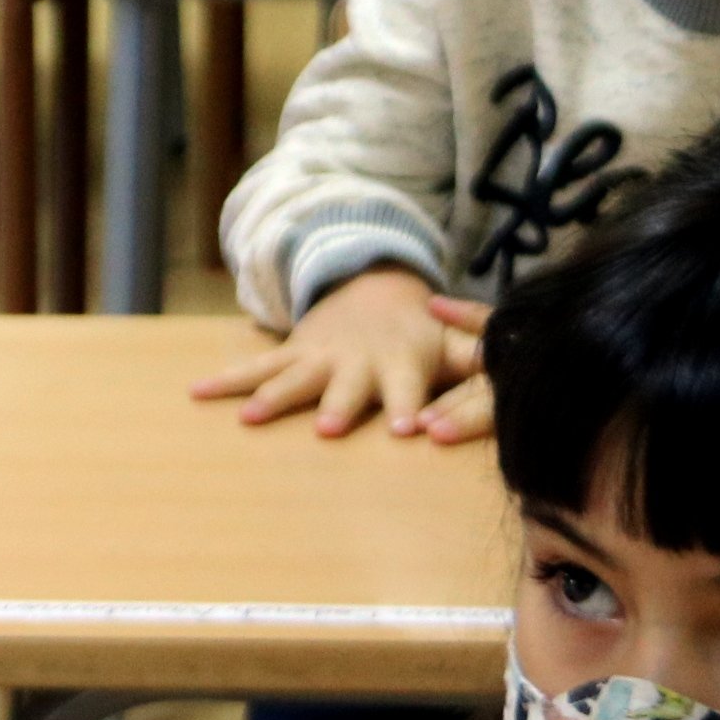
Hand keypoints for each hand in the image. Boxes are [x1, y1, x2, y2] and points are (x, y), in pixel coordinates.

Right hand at [190, 270, 493, 439]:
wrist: (371, 290)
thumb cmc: (422, 335)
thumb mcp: (456, 347)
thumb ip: (484, 367)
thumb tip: (523, 382)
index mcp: (402, 364)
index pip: (409, 388)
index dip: (408, 406)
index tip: (409, 429)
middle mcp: (357, 363)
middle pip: (345, 390)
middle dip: (337, 407)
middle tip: (327, 428)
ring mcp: (318, 359)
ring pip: (291, 379)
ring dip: (271, 398)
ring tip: (248, 418)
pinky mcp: (290, 355)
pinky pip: (254, 368)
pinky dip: (225, 380)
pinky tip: (195, 392)